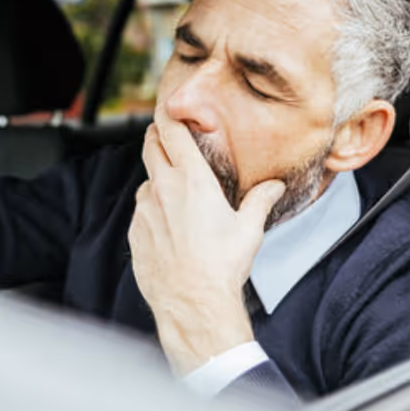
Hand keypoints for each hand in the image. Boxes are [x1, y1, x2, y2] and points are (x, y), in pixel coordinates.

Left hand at [128, 107, 285, 375]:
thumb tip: (274, 187)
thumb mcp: (249, 230)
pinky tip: (168, 225)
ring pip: (146, 181)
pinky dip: (152, 210)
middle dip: (158, 136)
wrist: (194, 304)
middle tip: (168, 136)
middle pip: (150, 146)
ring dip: (157, 179)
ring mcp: (145, 211)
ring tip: (176, 192)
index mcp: (193, 180)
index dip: (168, 114)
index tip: (170, 107)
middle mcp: (163, 189)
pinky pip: (141, 212)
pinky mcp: (135, 233)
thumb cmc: (223, 266)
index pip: (172, 131)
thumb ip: (260, 201)